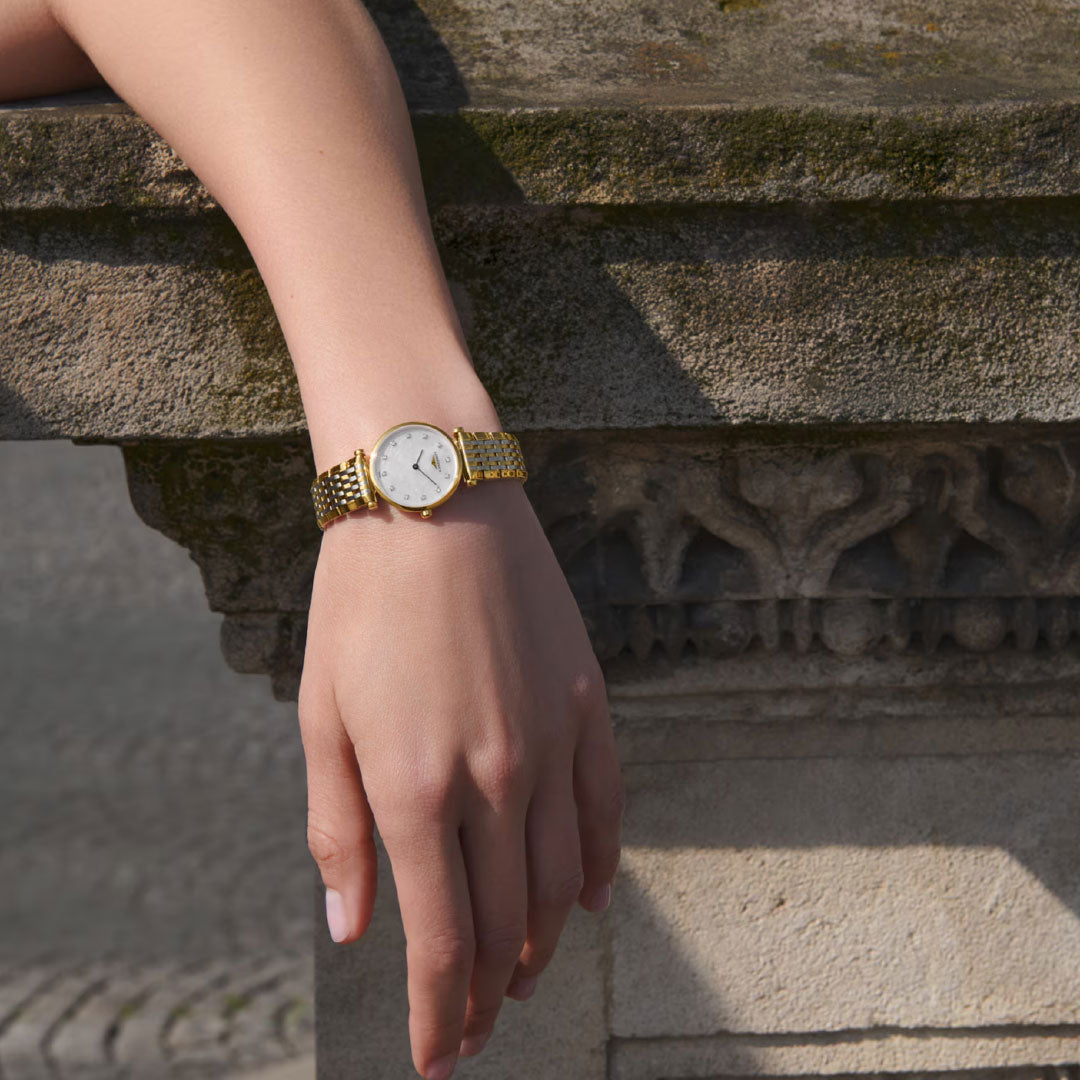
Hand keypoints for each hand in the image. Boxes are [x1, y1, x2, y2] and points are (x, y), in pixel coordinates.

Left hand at [298, 480, 623, 1079]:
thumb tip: (352, 933)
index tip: (438, 1059)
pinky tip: (588, 902)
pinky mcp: (587, 703)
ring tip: (524, 981)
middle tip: (476, 1030)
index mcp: (414, 786)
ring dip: (543, 945)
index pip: (440, 943)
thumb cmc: (358, 603)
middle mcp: (494, 778)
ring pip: (561, 881)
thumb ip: (337, 830)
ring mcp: (552, 741)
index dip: (440, 1015)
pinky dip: (598, 868)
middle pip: (505, 925)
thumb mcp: (320, 715)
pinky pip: (605, 810)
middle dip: (488, 995)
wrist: (433, 497)